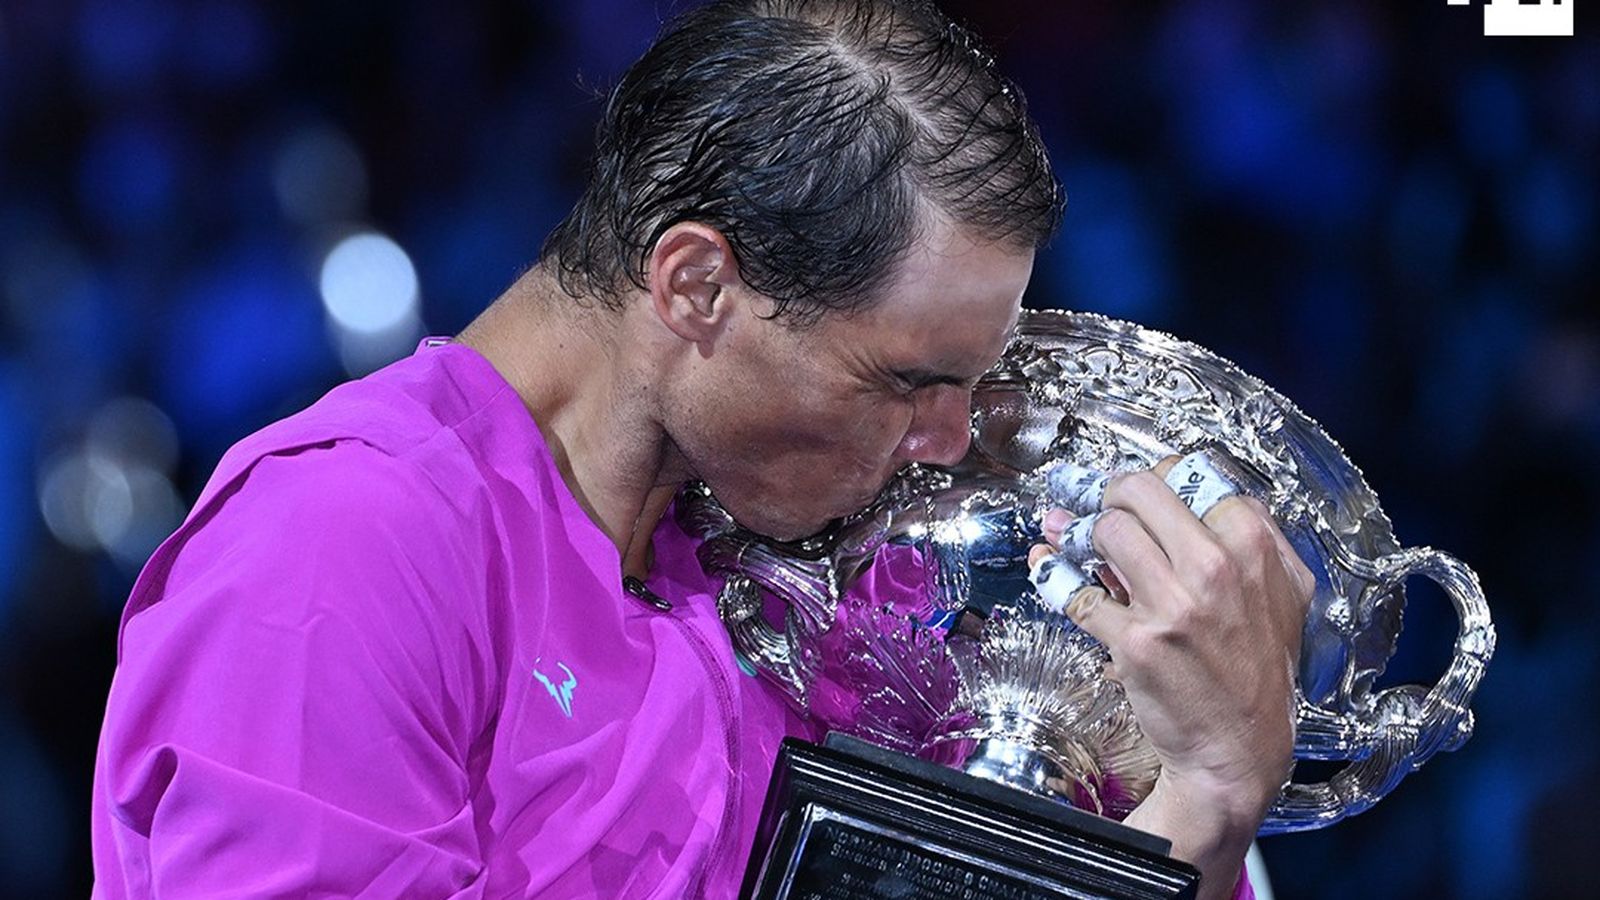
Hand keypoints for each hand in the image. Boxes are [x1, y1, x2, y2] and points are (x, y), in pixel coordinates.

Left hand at [1030, 456, 1313, 897]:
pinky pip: (1078, 592)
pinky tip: (1047, 566)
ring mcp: (1174, 605)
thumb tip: (1193, 493)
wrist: (1239, 749)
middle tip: (1098, 503)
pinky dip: (1054, 575)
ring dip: (1082, 532)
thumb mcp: (1282, 597)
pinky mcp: (1135, 641)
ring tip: (1071, 537)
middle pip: (1139, 491)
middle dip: (1109, 492)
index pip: (1191, 474)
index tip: (1137, 491)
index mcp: (1255, 548)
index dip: (1156, 477)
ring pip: (1106, 531)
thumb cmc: (1257, 671)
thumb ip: (1253, 541)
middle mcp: (1216, 569)